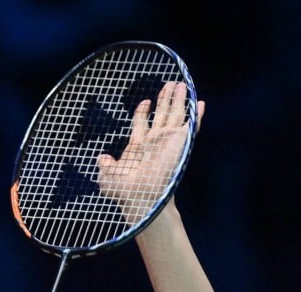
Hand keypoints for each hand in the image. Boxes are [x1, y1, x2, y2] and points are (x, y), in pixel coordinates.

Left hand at [96, 81, 203, 221]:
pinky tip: (199, 102)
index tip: (145, 101)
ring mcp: (168, 141)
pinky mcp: (181, 143)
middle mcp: (155, 141)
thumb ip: (105, 164)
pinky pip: (191, 126)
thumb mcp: (106, 175)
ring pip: (176, 115)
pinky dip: (196, 114)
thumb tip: (101, 157)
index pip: (142, 123)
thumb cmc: (123, 191)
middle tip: (170, 84)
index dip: (143, 111)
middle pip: (162, 114)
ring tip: (181, 84)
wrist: (140, 197)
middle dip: (165, 99)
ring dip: (180, 99)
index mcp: (138, 146)